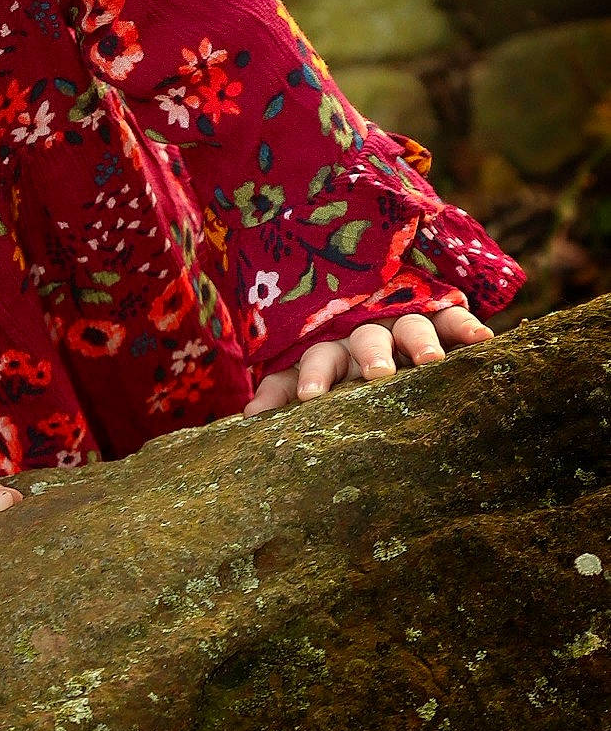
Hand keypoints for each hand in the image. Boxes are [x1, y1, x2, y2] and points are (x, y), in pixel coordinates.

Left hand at [244, 304, 493, 416]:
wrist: (375, 311)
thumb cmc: (340, 361)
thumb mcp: (308, 373)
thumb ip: (282, 391)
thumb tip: (249, 419)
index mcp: (333, 349)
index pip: (319, 359)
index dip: (314, 376)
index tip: (311, 398)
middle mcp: (368, 333)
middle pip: (367, 340)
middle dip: (371, 355)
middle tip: (377, 375)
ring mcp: (404, 324)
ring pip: (411, 327)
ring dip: (420, 342)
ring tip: (432, 363)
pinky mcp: (438, 318)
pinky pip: (451, 317)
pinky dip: (465, 325)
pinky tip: (482, 340)